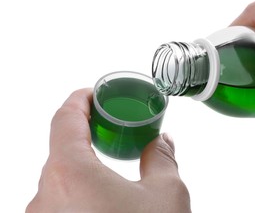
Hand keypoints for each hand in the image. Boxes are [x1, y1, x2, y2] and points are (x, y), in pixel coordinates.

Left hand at [26, 89, 190, 212]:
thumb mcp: (166, 194)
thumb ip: (161, 158)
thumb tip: (162, 142)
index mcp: (70, 173)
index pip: (65, 118)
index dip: (79, 100)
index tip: (92, 94)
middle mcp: (45, 196)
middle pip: (61, 150)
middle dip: (87, 136)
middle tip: (112, 131)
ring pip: (59, 181)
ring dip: (84, 169)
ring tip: (112, 172)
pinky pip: (58, 205)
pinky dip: (79, 195)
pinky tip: (104, 204)